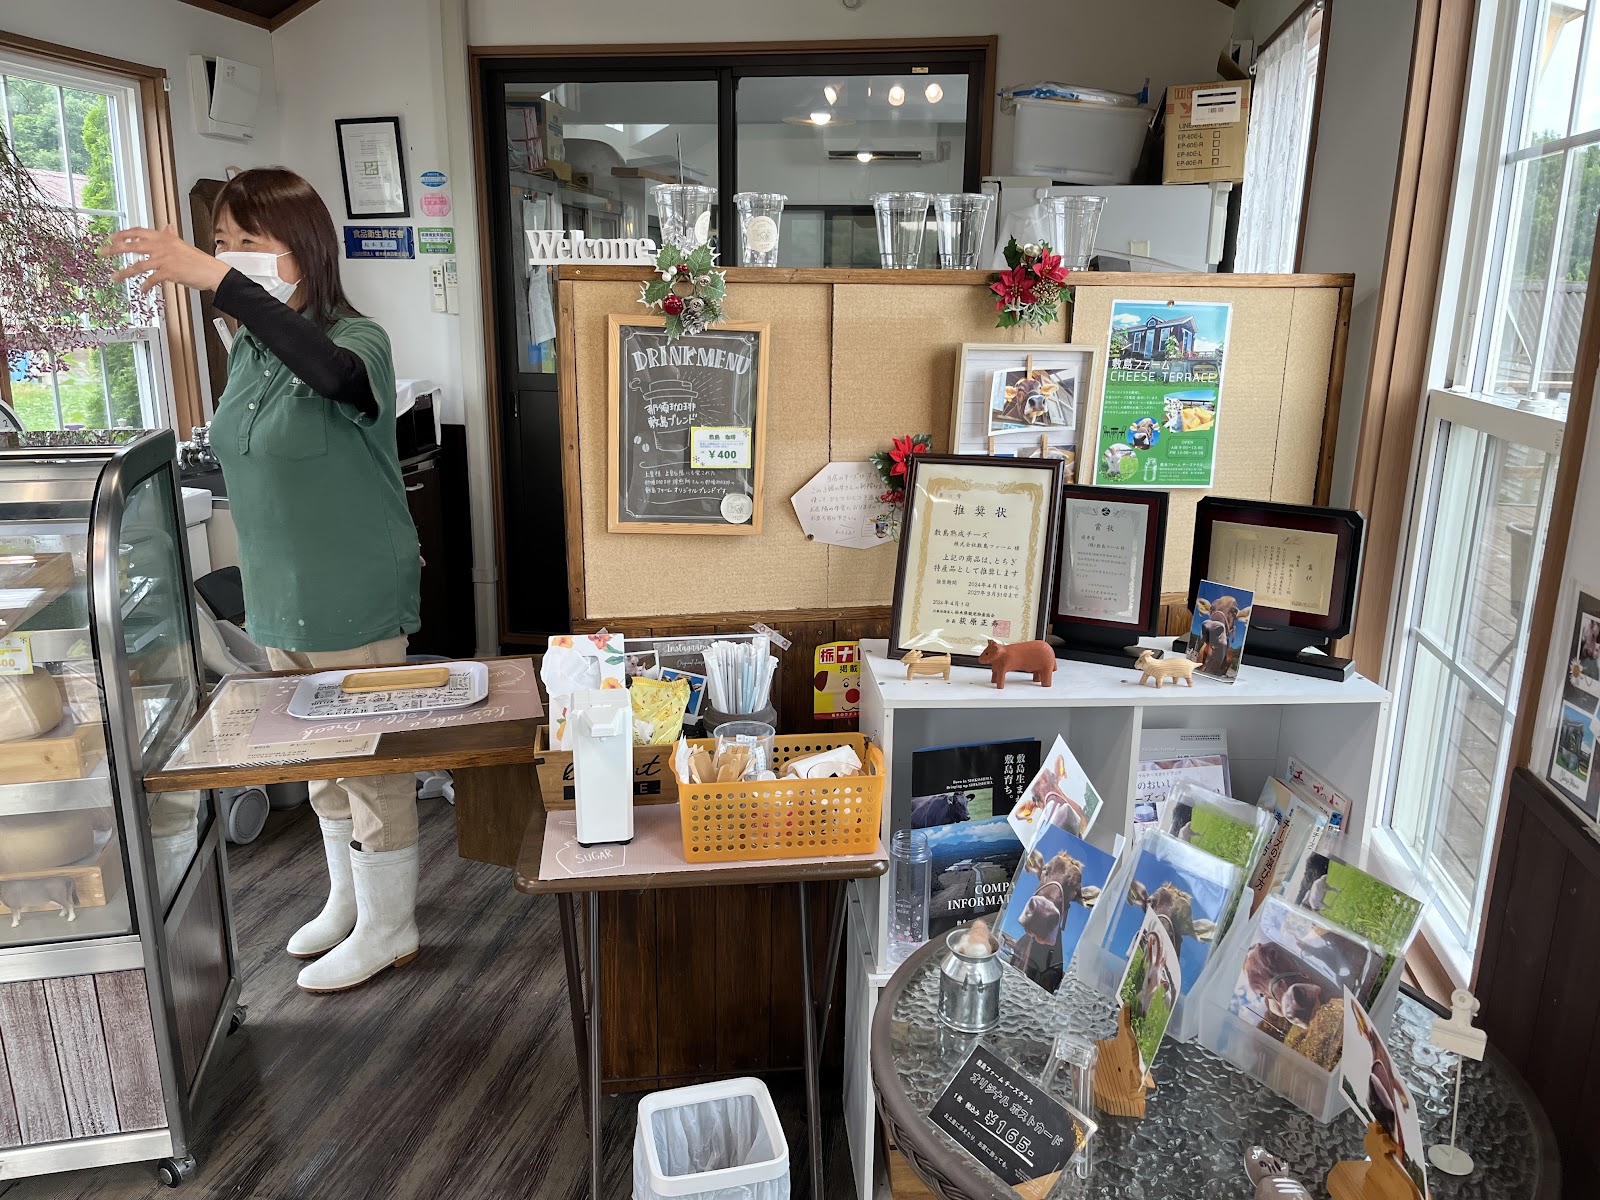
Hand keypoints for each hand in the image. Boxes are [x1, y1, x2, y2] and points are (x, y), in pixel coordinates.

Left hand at [101, 224, 228, 293]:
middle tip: (102, 252)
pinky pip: (151, 279)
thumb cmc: (198, 260)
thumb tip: (168, 227)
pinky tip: (141, 290)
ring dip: (124, 272)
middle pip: (132, 245)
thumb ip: (171, 235)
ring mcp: (164, 259)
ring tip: (114, 277)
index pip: (138, 232)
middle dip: (114, 249)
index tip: (111, 237)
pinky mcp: (168, 272)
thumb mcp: (182, 244)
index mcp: (163, 238)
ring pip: (138, 265)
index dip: (122, 234)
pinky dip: (145, 285)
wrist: (211, 271)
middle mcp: (161, 246)